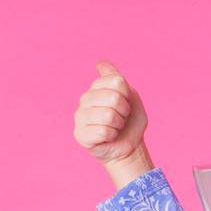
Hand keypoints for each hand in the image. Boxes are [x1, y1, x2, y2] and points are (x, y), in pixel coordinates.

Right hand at [73, 60, 152, 186]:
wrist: (130, 147)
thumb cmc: (130, 122)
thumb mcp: (131, 97)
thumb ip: (117, 78)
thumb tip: (100, 63)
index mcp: (96, 87)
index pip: (117, 81)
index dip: (127, 95)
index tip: (125, 103)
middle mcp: (84, 99)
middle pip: (114, 98)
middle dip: (124, 111)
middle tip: (121, 118)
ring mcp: (80, 116)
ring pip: (108, 116)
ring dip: (118, 125)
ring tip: (114, 127)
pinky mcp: (79, 134)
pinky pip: (103, 132)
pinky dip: (112, 136)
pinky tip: (108, 137)